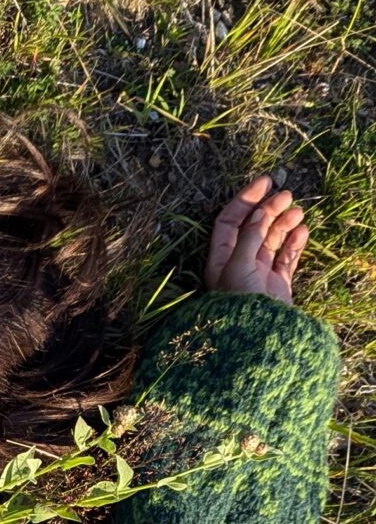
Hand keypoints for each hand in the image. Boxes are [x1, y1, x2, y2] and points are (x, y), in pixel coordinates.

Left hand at [203, 175, 308, 304]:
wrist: (258, 339)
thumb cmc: (241, 304)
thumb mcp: (238, 267)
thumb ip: (249, 239)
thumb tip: (259, 214)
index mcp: (221, 259)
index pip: (229, 222)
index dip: (245, 200)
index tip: (265, 183)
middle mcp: (238, 264)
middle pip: (253, 227)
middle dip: (269, 209)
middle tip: (288, 194)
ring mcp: (258, 274)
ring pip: (271, 240)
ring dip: (284, 223)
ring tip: (298, 211)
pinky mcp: (276, 285)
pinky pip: (286, 258)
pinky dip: (294, 243)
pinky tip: (302, 230)